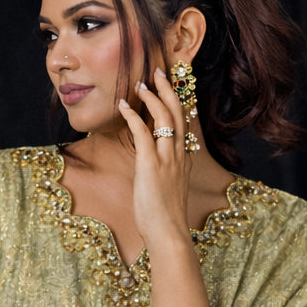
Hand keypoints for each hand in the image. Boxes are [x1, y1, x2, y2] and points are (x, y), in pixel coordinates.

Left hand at [116, 66, 190, 249]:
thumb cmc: (164, 218)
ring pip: (164, 117)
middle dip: (169, 89)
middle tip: (159, 72)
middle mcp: (178, 154)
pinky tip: (123, 105)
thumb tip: (150, 168)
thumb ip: (162, 175)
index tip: (171, 87)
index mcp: (183, 160)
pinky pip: (143, 132)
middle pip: (178, 112)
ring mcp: (166, 158)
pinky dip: (133, 115)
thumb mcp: (166, 190)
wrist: (169, 234)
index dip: (178, 102)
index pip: (184, 123)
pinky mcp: (150, 164)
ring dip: (152, 96)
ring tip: (141, 83)